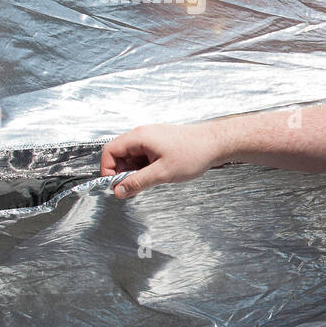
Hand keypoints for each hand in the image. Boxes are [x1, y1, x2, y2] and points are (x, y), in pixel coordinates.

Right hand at [100, 122, 224, 199]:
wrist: (217, 143)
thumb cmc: (194, 153)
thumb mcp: (163, 172)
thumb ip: (138, 182)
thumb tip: (119, 191)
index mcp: (139, 137)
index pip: (109, 151)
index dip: (108, 170)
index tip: (116, 185)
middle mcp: (143, 135)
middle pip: (120, 154)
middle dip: (123, 172)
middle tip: (133, 187)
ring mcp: (152, 138)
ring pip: (133, 157)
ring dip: (136, 171)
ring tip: (151, 180)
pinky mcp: (161, 144)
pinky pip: (144, 156)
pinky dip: (146, 167)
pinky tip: (158, 175)